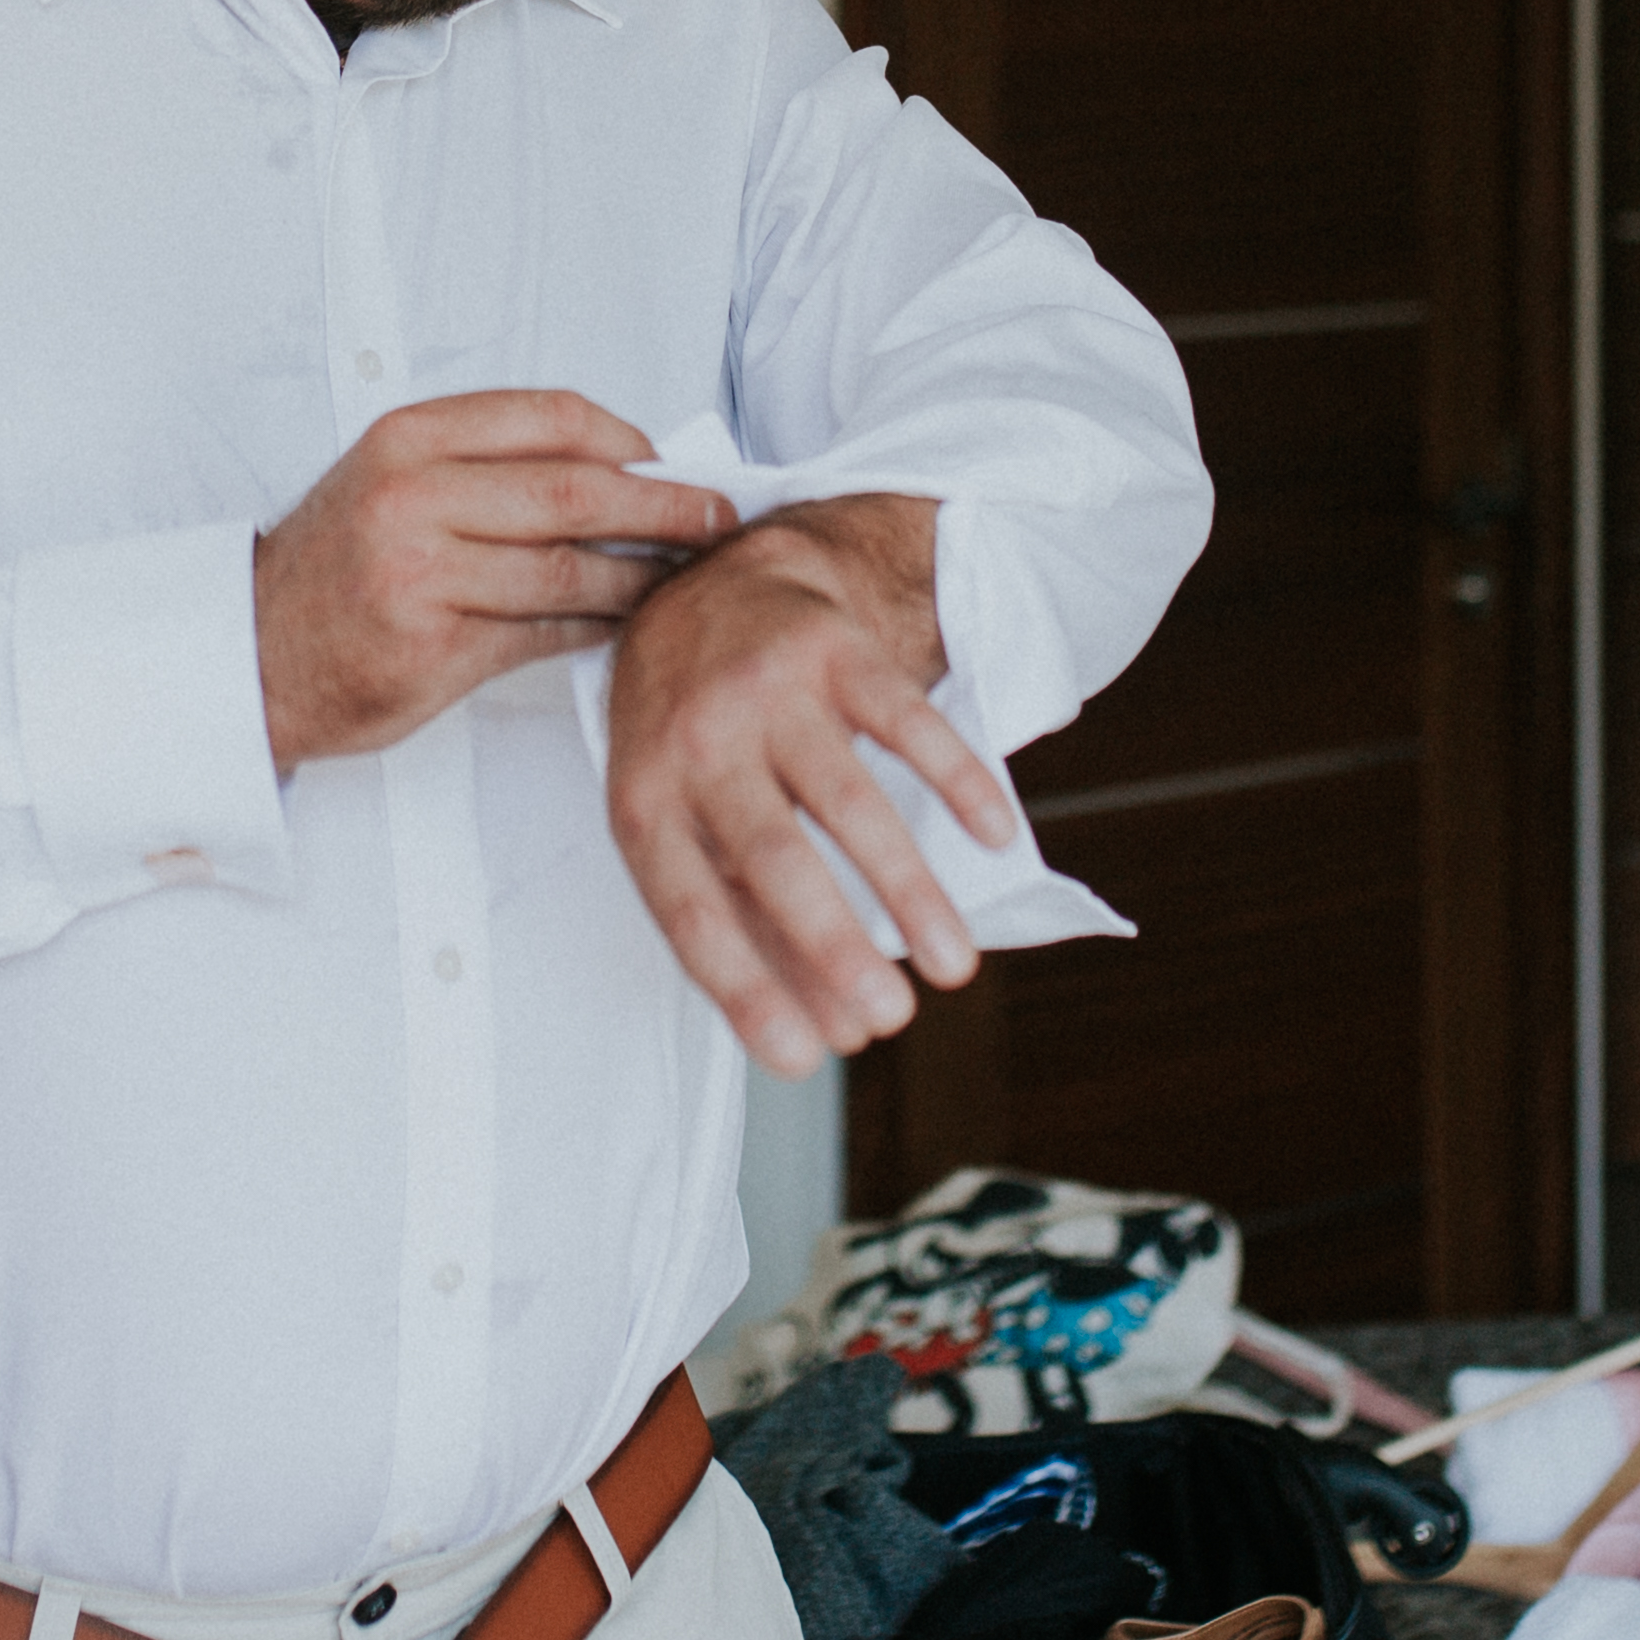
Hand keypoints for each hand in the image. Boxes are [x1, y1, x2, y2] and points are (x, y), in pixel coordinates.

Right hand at [256, 393, 741, 775]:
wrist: (253, 650)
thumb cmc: (335, 565)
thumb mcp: (395, 479)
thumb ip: (492, 465)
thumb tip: (623, 466)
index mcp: (410, 438)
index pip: (552, 418)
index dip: (630, 441)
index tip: (674, 461)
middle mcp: (413, 497)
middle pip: (576, 492)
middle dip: (664, 506)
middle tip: (718, 518)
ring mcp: (422, 574)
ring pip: (570, 571)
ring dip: (642, 578)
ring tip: (684, 577)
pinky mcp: (435, 647)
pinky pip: (546, 633)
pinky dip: (598, 628)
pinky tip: (624, 622)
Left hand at [601, 494, 1018, 1079]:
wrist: (715, 580)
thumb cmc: (693, 732)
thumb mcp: (678, 815)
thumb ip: (740, 919)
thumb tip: (826, 1035)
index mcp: (642, 794)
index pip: (689, 908)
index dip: (745, 986)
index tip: (804, 1059)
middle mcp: (697, 737)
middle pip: (770, 855)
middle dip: (832, 944)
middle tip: (888, 1019)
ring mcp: (768, 686)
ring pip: (848, 798)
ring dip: (907, 888)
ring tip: (954, 966)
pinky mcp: (835, 647)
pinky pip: (907, 721)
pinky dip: (958, 780)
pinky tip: (997, 838)